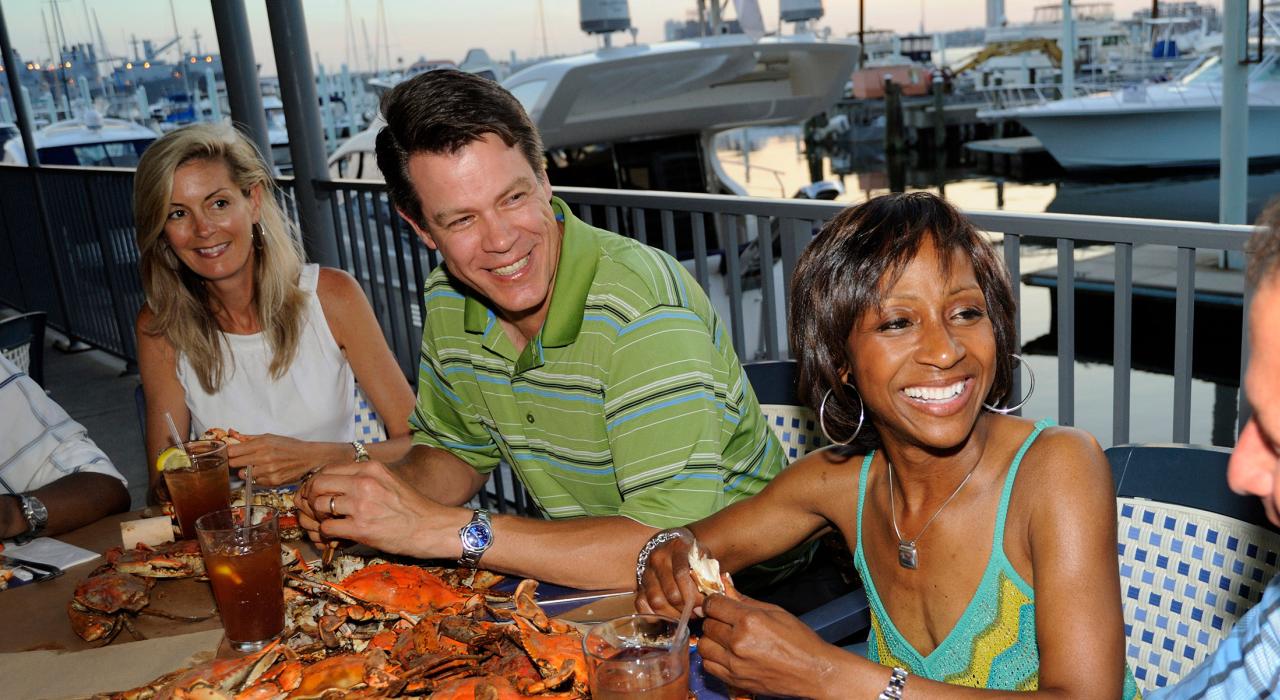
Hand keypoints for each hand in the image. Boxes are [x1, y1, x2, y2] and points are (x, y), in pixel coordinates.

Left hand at [228, 434, 338, 485]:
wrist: (309, 458)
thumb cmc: (290, 446)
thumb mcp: (270, 437)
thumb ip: (249, 438)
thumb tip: (231, 433)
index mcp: (261, 444)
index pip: (232, 451)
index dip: (229, 452)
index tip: (230, 453)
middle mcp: (263, 457)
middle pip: (233, 463)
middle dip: (235, 461)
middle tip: (241, 459)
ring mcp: (268, 471)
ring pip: (242, 474)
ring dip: (246, 471)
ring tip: (256, 466)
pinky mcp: (272, 481)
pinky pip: (255, 481)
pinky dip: (257, 478)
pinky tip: (266, 472)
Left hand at [295, 460, 464, 557]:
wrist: (431, 527)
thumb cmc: (411, 506)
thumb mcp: (388, 480)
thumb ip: (364, 477)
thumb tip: (335, 483)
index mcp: (370, 468)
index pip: (327, 469)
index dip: (315, 482)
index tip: (316, 493)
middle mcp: (364, 483)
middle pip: (317, 485)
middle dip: (310, 498)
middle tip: (315, 509)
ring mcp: (361, 505)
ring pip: (318, 506)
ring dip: (318, 517)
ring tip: (327, 523)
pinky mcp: (361, 528)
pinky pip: (327, 528)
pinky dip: (327, 533)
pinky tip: (337, 535)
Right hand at [635, 529, 702, 618]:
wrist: (671, 546)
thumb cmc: (691, 556)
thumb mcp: (703, 557)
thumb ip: (710, 573)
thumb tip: (716, 596)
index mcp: (677, 548)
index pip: (682, 574)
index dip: (694, 594)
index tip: (704, 604)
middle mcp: (658, 559)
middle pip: (671, 592)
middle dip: (687, 608)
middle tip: (696, 613)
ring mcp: (646, 572)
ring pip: (656, 601)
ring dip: (673, 614)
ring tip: (685, 615)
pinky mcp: (639, 585)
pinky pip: (642, 604)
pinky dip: (655, 615)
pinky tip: (668, 615)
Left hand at [698, 593, 837, 697]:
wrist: (813, 672)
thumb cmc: (799, 641)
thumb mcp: (775, 611)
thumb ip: (745, 600)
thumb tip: (725, 587)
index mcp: (749, 620)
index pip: (712, 604)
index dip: (713, 602)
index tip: (718, 604)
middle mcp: (738, 642)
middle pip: (707, 624)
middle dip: (714, 620)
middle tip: (727, 622)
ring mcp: (735, 663)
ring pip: (703, 645)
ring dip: (712, 640)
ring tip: (726, 639)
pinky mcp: (734, 680)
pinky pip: (708, 666)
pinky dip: (713, 658)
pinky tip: (726, 654)